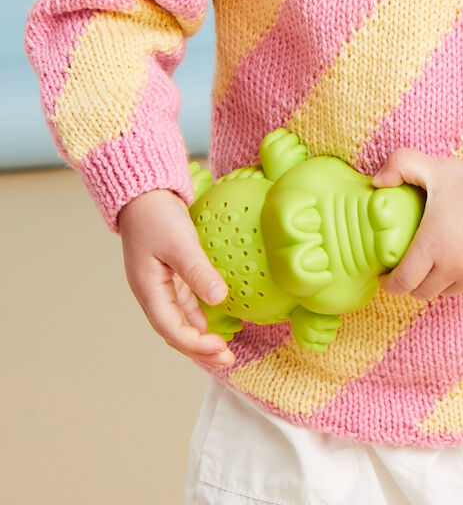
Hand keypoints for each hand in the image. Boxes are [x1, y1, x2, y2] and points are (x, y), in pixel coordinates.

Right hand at [118, 189, 234, 368]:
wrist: (144, 192)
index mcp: (148, 290)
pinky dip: (201, 316)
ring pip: (181, 320)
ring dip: (201, 336)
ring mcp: (161, 285)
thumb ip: (197, 271)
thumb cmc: (157, 215)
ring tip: (225, 348)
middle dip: (200, 350)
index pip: (170, 328)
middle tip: (228, 360)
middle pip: (175, 331)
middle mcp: (153, 293)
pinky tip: (217, 320)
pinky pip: (187, 303)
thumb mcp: (179, 242)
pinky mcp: (171, 274)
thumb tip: (219, 299)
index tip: (221, 350)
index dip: (195, 344)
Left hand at [371, 151, 462, 299]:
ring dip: (434, 282)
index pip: (402, 283)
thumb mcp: (434, 167)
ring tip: (432, 261)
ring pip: (444, 292)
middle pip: (420, 292)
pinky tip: (457, 258)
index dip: (389, 283)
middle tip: (407, 265)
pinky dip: (457, 278)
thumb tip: (376, 183)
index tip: (386, 273)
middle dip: (409, 283)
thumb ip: (399, 165)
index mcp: (433, 246)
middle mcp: (454, 268)